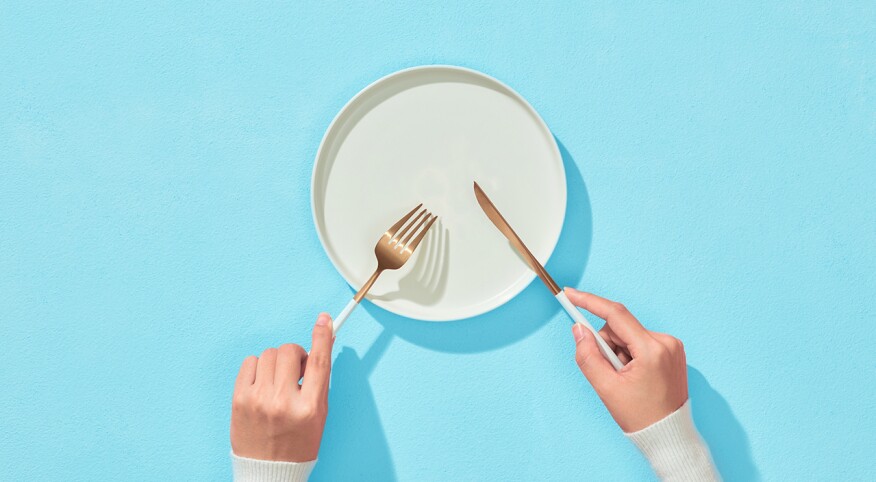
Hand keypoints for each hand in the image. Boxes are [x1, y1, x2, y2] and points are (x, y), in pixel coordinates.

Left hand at [230, 313, 333, 461]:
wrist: (267, 472)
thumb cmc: (296, 444)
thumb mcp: (318, 415)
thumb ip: (320, 380)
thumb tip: (321, 345)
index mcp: (309, 408)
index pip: (319, 362)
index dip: (322, 336)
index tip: (324, 319)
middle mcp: (283, 402)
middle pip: (290, 352)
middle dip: (295, 355)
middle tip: (296, 370)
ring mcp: (258, 400)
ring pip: (269, 354)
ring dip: (276, 362)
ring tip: (278, 381)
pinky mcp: (239, 399)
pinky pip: (249, 363)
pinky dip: (258, 368)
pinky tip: (262, 384)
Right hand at [566, 288, 687, 432]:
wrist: (669, 436)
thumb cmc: (641, 417)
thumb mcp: (606, 388)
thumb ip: (588, 356)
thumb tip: (579, 330)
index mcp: (651, 350)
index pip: (615, 315)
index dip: (589, 302)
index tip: (570, 294)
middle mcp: (666, 342)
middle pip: (620, 327)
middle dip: (607, 345)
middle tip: (609, 373)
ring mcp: (672, 346)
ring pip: (628, 335)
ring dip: (619, 352)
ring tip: (625, 380)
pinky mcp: (672, 352)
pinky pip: (640, 343)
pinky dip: (630, 355)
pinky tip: (634, 377)